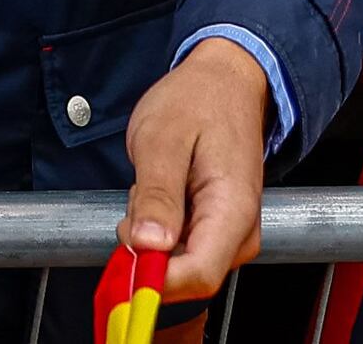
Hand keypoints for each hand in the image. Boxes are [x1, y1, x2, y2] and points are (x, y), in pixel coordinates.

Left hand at [119, 36, 270, 304]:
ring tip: (154, 180)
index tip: (123, 252)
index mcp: (233, 212)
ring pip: (175, 263)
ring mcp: (230, 236)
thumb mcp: (162, 138)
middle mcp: (239, 234)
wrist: (225, 84)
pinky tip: (161, 189)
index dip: (154, 278)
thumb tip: (149, 246)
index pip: (198, 276)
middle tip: (142, 190)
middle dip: (146, 245)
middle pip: (184, 276)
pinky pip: (177, 248)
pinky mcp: (217, 232)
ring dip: (149, 231)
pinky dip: (156, 224)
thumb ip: (157, 194)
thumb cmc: (196, 103)